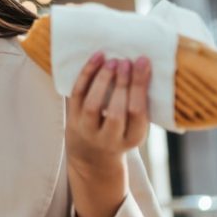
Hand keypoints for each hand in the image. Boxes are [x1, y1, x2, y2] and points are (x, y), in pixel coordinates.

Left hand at [64, 52, 151, 170]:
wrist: (92, 157)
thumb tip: (143, 65)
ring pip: (93, 105)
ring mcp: (88, 130)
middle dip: (122, 84)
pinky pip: (77, 95)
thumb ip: (140, 103)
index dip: (139, 87)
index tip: (143, 62)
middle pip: (116, 111)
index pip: (137, 113)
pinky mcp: (73, 120)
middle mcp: (109, 139)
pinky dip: (86, 75)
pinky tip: (97, 59)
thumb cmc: (121, 133)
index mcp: (132, 139)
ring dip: (103, 80)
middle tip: (126, 62)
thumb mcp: (135, 127)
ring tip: (112, 62)